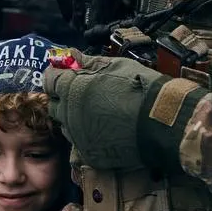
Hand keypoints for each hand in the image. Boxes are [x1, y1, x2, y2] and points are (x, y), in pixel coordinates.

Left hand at [43, 55, 165, 169]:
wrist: (161, 121)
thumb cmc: (139, 87)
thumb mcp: (114, 65)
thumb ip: (88, 62)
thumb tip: (72, 56)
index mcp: (72, 88)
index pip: (49, 80)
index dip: (56, 75)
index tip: (64, 74)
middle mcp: (69, 113)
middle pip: (55, 104)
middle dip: (63, 97)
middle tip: (81, 94)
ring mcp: (78, 136)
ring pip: (66, 126)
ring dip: (74, 118)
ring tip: (96, 113)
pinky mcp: (90, 154)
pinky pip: (81, 143)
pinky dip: (88, 136)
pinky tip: (105, 130)